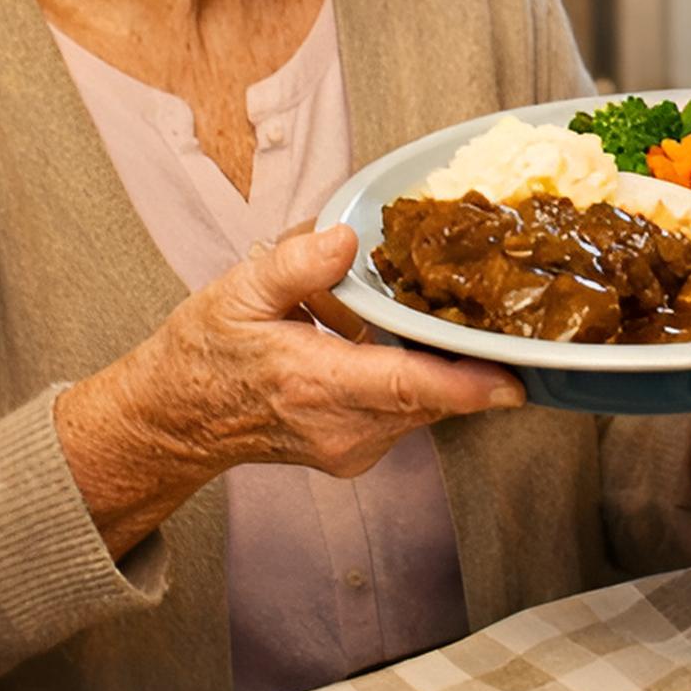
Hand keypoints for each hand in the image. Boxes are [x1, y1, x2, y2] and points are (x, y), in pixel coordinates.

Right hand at [57, 225, 523, 558]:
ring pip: (422, 404)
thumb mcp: (237, 292)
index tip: (515, 381)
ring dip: (434, 362)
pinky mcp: (356, 451)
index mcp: (313, 385)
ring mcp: (350, 447)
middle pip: (429, 393)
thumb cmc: (205, 354)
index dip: (466, 385)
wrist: (175, 419)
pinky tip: (390, 342)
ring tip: (421, 314)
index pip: (406, 388)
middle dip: (462, 355)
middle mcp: (340, 428)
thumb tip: (345, 238)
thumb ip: (296, 263)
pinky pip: (405, 412)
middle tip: (487, 304)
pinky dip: (411, 378)